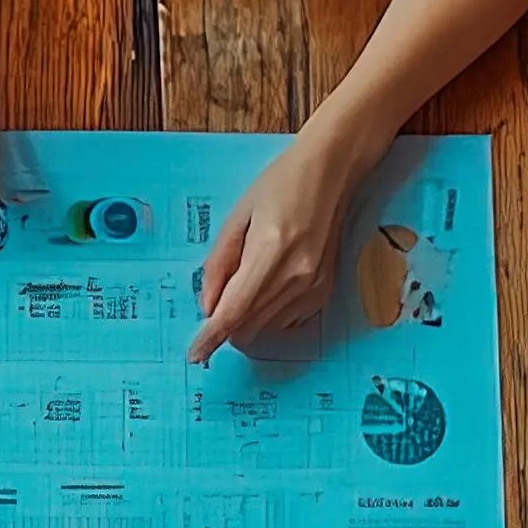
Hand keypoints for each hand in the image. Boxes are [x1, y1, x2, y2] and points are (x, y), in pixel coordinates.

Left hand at [190, 134, 369, 363]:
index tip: (195, 354)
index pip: (234, 311)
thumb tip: (208, 306)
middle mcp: (296, 277)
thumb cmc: (279, 186)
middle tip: (217, 300)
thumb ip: (219, 264)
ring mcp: (315, 288)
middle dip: (226, 325)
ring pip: (266, 329)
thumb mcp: (237, 217)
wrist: (332, 173)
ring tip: (249, 278)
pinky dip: (269, 314)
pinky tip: (269, 284)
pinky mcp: (325, 292)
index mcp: (269, 252)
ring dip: (247, 319)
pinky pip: (287, 322)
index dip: (211, 337)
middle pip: (248, 327)